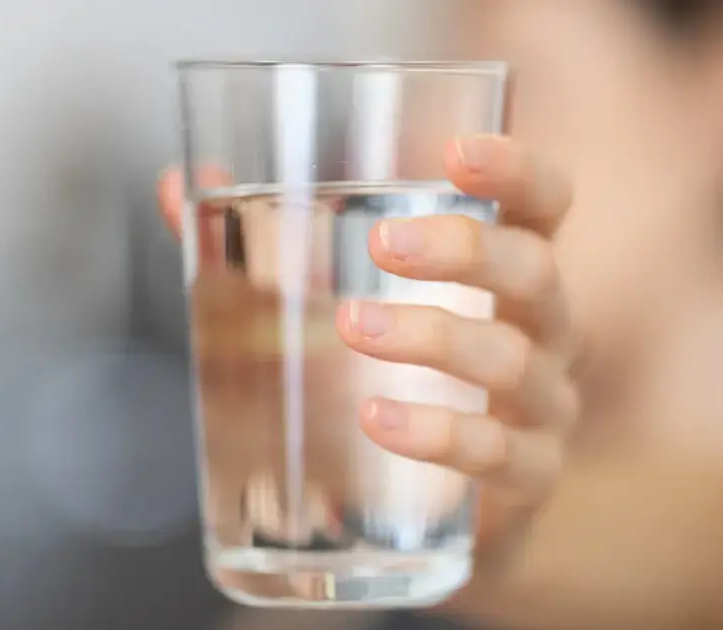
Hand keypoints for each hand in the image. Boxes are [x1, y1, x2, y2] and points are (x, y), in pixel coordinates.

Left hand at [158, 134, 578, 577]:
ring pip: (511, 360)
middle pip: (535, 271)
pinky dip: (439, 434)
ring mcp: (544, 408)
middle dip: (463, 249)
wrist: (429, 518)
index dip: (516, 169)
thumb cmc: (392, 382)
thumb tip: (177, 186)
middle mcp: (544, 332)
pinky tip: (378, 419)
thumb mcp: (335, 304)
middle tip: (381, 244)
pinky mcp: (528, 480)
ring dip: (432, 337)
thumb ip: (262, 244)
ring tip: (353, 327)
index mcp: (507, 273)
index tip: (453, 152)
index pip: (545, 203)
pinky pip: (500, 454)